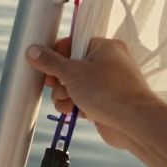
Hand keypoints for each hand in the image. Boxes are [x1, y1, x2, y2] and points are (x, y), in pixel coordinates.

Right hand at [26, 36, 157, 149]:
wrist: (133, 122)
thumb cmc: (107, 91)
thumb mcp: (72, 73)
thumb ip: (50, 62)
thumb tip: (32, 50)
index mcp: (104, 47)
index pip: (72, 44)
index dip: (56, 57)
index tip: (47, 68)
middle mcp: (107, 62)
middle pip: (70, 67)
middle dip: (59, 81)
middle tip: (56, 86)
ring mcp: (107, 83)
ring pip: (73, 85)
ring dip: (64, 96)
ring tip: (68, 103)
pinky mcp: (105, 101)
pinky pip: (81, 99)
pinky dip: (75, 105)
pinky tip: (74, 111)